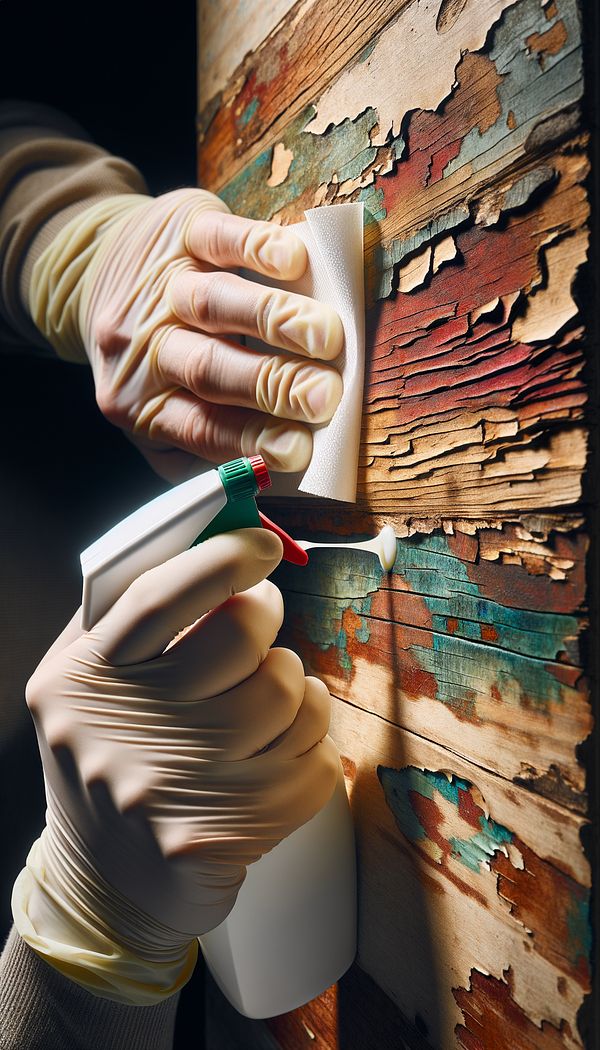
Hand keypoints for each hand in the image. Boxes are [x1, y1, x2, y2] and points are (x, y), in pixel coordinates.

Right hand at [13, 529, 338, 1002]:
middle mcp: (123, 730)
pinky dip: (313, 746)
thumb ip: (128, 614)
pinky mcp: (224, 832)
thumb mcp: (87, 683)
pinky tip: (280, 756)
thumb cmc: (110, 759)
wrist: (105, 884)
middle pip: (241, 636)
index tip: (262, 543)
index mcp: (84, 679)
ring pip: (289, 690)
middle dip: (266, 617)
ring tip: (268, 702)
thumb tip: (208, 542)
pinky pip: (315, 758)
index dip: (223, 560)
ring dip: (295, 686)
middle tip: (260, 625)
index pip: (160, 597)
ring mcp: (175, 785)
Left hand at [30, 189, 343, 478]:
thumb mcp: (159, 414)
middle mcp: (146, 348)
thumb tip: (275, 471)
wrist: (104, 269)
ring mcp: (162, 287)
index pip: (201, 428)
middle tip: (326, 396)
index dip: (252, 441)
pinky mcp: (180, 231)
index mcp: (145, 404)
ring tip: (327, 336)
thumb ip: (206, 448)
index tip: (301, 450)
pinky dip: (257, 249)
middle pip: (208, 370)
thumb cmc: (156, 357)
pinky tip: (295, 262)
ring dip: (274, 320)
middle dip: (273, 385)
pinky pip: (217, 240)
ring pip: (214, 304)